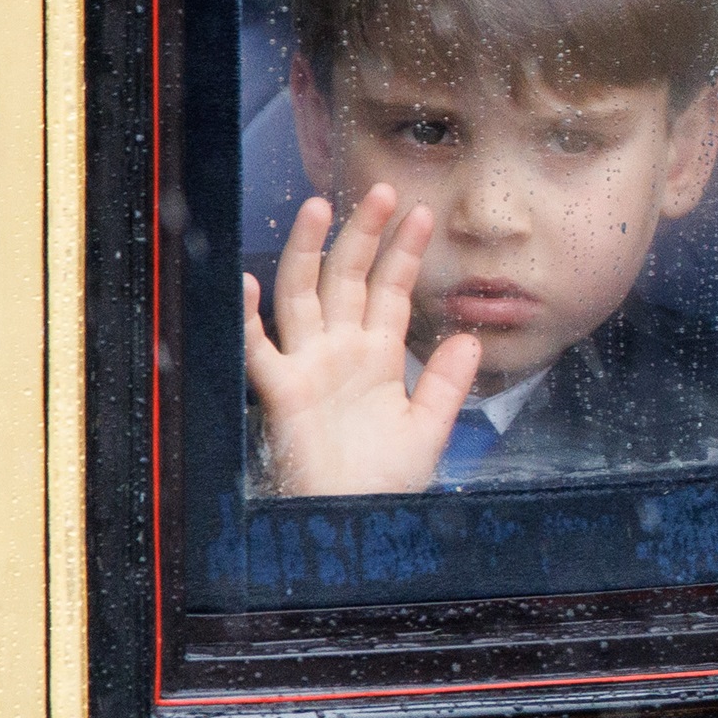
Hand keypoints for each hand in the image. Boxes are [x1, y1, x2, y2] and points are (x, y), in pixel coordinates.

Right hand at [244, 184, 481, 495]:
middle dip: (364, 234)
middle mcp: (340, 352)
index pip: (390, 291)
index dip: (405, 253)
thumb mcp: (428, 429)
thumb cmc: (385, 483)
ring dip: (310, 251)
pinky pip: (259, 350)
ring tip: (322, 206)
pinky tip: (247, 284)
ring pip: (304, 295)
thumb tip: (471, 338)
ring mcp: (309, 367)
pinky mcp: (283, 393)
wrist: (356, 526)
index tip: (424, 215)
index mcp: (376, 357)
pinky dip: (248, 319)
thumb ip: (446, 384)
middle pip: (348, 278)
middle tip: (383, 190)